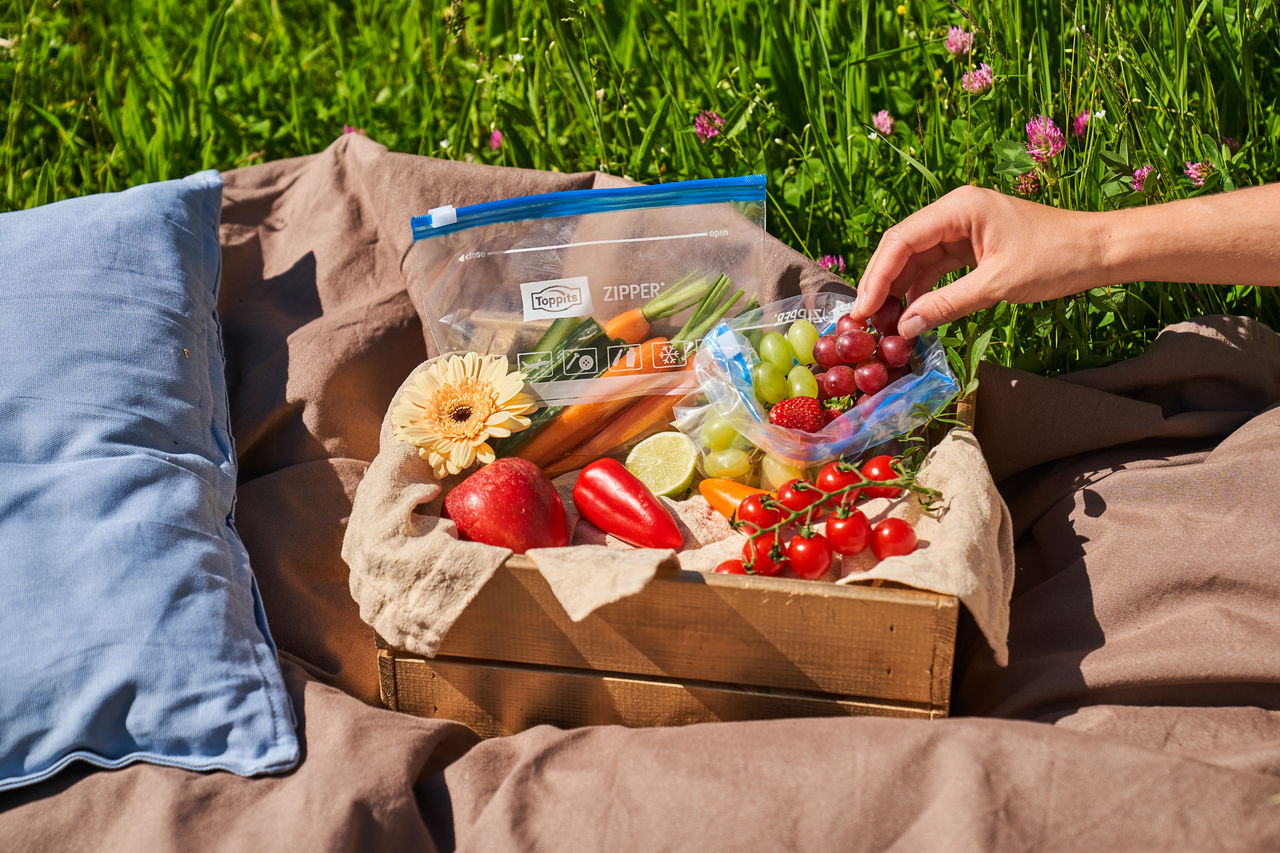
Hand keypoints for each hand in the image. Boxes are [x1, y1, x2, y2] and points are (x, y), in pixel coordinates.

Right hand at [850, 185, 1104, 337]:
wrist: (1100, 250)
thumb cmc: (1056, 259)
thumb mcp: (998, 285)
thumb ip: (948, 304)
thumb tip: (906, 328)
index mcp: (959, 208)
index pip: (901, 240)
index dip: (877, 275)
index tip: (863, 309)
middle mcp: (955, 211)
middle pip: (902, 247)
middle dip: (882, 282)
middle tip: (865, 319)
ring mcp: (962, 228)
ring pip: (916, 258)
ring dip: (900, 289)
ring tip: (885, 322)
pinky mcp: (971, 245)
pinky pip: (935, 266)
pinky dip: (922, 290)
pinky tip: (912, 314)